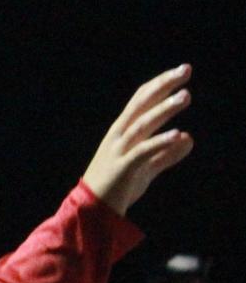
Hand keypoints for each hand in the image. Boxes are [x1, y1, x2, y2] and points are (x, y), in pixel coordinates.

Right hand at [81, 64, 193, 214]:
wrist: (93, 211)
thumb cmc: (117, 188)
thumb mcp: (146, 168)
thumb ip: (167, 153)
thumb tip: (189, 138)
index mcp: (122, 132)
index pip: (141, 100)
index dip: (160, 84)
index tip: (182, 72)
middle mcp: (119, 136)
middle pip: (141, 104)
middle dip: (163, 86)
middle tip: (185, 70)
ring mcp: (119, 151)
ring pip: (142, 124)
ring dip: (164, 109)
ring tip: (184, 97)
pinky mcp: (123, 168)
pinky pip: (143, 151)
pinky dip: (160, 142)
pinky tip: (177, 134)